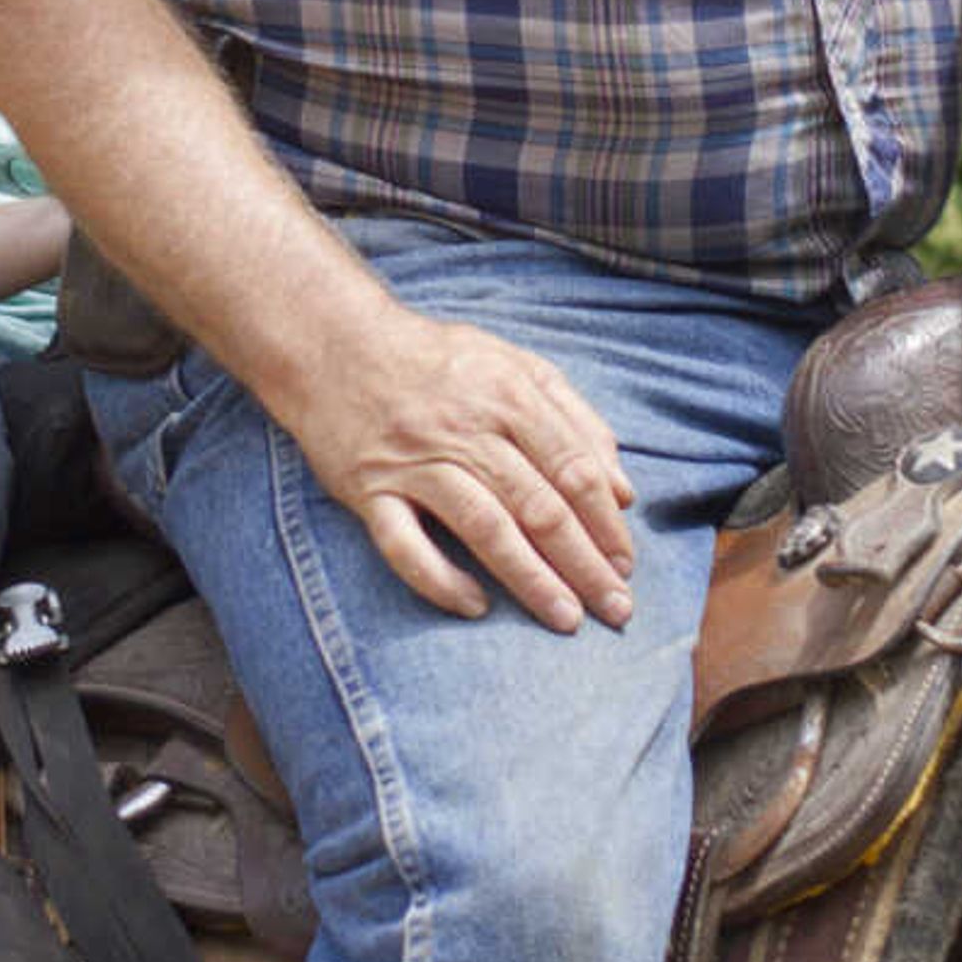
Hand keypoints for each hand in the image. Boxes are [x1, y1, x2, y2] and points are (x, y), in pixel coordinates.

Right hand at [281, 303, 640, 629]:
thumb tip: (624, 491)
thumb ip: (576, 421)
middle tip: (616, 609)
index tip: (626, 564)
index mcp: (509, 395)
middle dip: (585, 563)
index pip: (573, 469)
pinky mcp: (369, 489)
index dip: (606, 522)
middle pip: (539, 506)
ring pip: (484, 528)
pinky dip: (439, 579)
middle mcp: (466, 429)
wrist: (335, 343)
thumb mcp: (516, 366)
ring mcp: (415, 462)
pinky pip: (403, 545)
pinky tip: (475, 605)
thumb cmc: (439, 361)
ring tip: (566, 618)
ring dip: (531, 579)